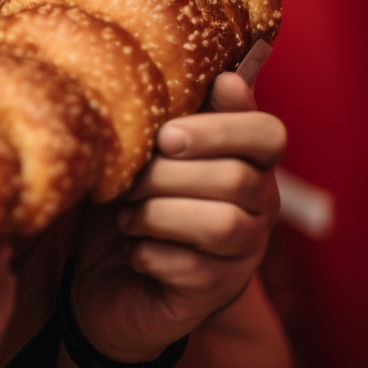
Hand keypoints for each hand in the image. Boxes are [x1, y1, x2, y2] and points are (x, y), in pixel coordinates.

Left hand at [69, 72, 285, 362]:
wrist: (100, 285)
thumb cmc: (125, 206)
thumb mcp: (137, 155)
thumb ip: (169, 118)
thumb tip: (221, 75)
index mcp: (242, 161)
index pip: (268, 134)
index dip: (222, 128)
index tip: (166, 134)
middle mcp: (256, 205)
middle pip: (236, 177)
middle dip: (166, 176)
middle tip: (127, 183)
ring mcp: (244, 253)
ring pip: (222, 223)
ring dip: (159, 216)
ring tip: (128, 219)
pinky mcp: (219, 293)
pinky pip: (195, 268)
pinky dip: (150, 255)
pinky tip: (132, 252)